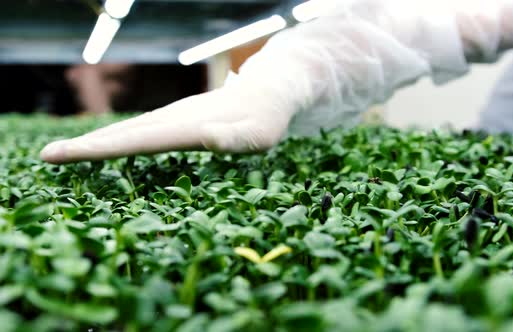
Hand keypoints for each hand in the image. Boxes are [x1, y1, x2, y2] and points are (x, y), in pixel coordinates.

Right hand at [40, 84, 295, 163]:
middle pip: (124, 134)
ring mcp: (172, 118)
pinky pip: (139, 131)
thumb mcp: (260, 135)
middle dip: (87, 146)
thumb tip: (206, 138)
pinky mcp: (175, 121)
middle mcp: (174, 120)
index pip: (139, 140)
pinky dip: (116, 139)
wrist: (267, 92)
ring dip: (96, 142)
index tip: (67, 153)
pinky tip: (103, 146)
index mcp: (189, 128)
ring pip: (128, 131)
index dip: (102, 149)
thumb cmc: (266, 120)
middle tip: (49, 157)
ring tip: (64, 153)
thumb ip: (235, 138)